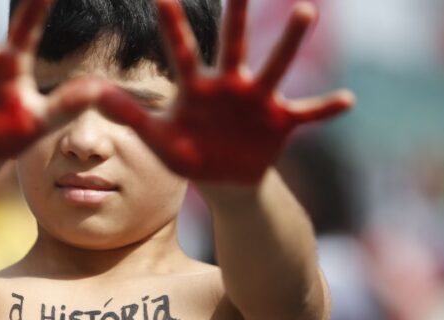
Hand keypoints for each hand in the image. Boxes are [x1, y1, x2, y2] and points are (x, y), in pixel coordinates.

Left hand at [97, 0, 353, 183]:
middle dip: (237, 12)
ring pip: (275, 66)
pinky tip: (348, 98)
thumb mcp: (157, 138)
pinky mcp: (281, 122)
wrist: (224, 180)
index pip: (181, 50)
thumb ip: (130, 115)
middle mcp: (230, 84)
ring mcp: (258, 101)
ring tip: (305, 10)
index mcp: (197, 87)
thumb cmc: (189, 154)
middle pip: (234, 43)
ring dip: (288, 41)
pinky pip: (307, 113)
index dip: (171, 23)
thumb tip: (95, 94)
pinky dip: (326, 108)